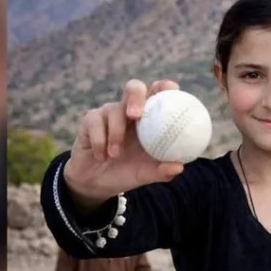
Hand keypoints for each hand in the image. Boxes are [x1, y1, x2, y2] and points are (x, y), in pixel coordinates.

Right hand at [63, 79, 186, 208]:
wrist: (96, 182)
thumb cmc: (126, 171)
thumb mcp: (145, 174)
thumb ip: (162, 171)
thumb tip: (179, 167)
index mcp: (148, 118)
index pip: (159, 93)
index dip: (166, 87)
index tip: (172, 91)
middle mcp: (129, 110)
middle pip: (134, 87)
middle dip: (135, 97)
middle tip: (135, 116)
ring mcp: (109, 112)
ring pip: (114, 110)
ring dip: (115, 134)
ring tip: (115, 155)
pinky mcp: (90, 119)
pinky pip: (95, 123)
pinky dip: (99, 141)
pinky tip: (101, 156)